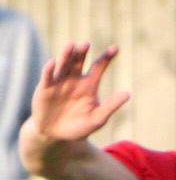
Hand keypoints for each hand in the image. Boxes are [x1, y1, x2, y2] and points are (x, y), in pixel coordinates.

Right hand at [23, 42, 130, 164]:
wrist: (56, 135)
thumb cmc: (79, 127)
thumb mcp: (98, 118)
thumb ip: (111, 106)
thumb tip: (127, 94)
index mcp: (89, 85)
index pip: (99, 67)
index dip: (106, 57)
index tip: (115, 48)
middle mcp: (74, 79)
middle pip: (79, 62)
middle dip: (82, 53)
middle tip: (86, 44)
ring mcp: (59, 82)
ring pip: (63, 65)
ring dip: (66, 55)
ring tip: (71, 46)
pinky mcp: (45, 89)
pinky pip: (47, 77)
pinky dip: (50, 70)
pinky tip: (53, 63)